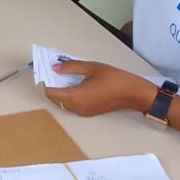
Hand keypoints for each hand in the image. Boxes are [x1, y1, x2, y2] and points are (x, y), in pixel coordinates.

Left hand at [41, 60, 155, 116]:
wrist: (133, 93)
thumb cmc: (114, 79)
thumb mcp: (91, 67)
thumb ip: (70, 67)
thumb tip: (55, 68)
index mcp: (75, 97)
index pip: (51, 93)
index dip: (47, 82)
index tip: (48, 70)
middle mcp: (77, 108)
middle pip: (55, 99)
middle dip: (53, 85)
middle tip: (57, 71)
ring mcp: (83, 112)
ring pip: (63, 102)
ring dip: (61, 90)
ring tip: (67, 75)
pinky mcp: (89, 112)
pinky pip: (73, 104)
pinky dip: (70, 95)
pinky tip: (77, 83)